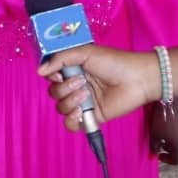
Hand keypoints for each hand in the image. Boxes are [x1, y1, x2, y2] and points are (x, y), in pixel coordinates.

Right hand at [38, 44, 159, 130]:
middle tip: (82, 82)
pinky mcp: (91, 116)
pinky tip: (81, 111)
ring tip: (87, 94)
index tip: (60, 74)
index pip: (52, 77)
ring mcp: (83, 102)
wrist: (137, 79)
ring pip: (61, 108)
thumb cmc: (114, 62)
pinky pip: (71, 124)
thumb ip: (61, 59)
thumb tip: (40, 71)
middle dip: (64, 88)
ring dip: (70, 101)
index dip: (52, 77)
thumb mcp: (85, 52)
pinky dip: (72, 119)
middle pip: (54, 93)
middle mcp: (76, 86)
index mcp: (73, 69)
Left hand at [149, 97, 177, 164]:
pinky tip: (169, 127)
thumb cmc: (161, 119)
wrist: (170, 99)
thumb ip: (155, 146)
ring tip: (163, 136)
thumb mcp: (154, 134)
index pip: (176, 161)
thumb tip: (155, 152)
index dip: (167, 160)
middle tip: (160, 145)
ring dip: (174, 143)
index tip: (159, 154)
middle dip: (170, 151)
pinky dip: (177, 135)